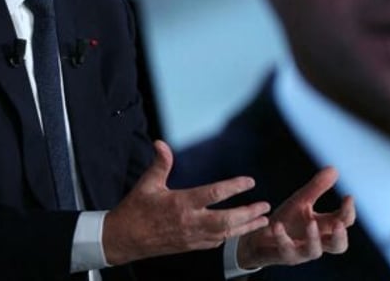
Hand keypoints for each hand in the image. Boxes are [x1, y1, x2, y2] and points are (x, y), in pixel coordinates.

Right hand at [103, 140, 271, 265]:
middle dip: (248, 213)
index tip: (250, 181)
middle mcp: (190, 222)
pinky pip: (215, 243)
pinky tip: (238, 231)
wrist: (123, 240)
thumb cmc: (135, 209)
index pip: (214, 194)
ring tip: (262, 220)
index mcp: (181, 203)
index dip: (234, 187)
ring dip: (245, 227)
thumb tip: (161, 143)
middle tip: (265, 206)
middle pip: (226, 219)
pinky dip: (230, 236)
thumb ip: (160, 163)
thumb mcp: (147, 184)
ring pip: (225, 234)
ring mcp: (191, 237)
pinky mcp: (190, 247)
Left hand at [236, 167, 355, 268]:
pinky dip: (282, 237)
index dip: (349, 211)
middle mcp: (317, 241)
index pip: (344, 222)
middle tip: (339, 224)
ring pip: (315, 251)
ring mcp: (301, 251)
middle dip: (340, 236)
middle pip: (339, 246)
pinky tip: (277, 225)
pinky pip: (286, 249)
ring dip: (314, 238)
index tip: (348, 196)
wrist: (260, 237)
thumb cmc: (287, 219)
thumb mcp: (301, 201)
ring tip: (311, 223)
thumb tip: (334, 169)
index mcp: (324, 226)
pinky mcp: (284, 255)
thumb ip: (317, 187)